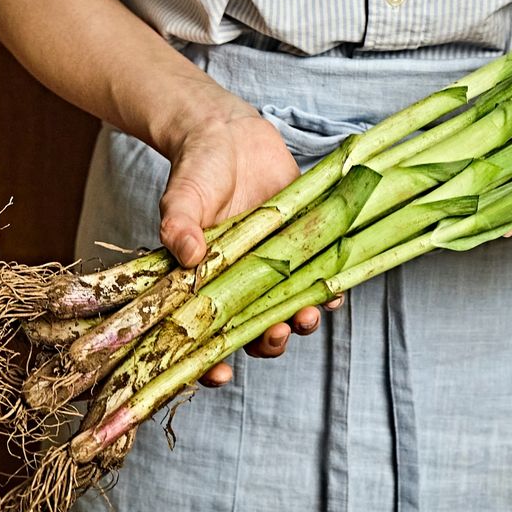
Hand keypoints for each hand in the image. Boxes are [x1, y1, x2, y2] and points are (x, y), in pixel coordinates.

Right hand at [157, 86, 331, 386]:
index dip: (208, 363)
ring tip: (306, 316)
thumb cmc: (198, 170)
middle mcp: (238, 281)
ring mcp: (272, 265)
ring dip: (298, 321)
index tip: (218, 375)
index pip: (203, 334)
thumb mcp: (183, 195)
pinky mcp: (301, 244)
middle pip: (252, 330)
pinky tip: (332, 294)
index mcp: (204, 281)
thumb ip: (180, 223)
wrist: (230, 135)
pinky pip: (316, 277)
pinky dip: (326, 290)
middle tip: (275, 335)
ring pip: (286, 309)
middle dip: (266, 342)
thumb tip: (186, 254)